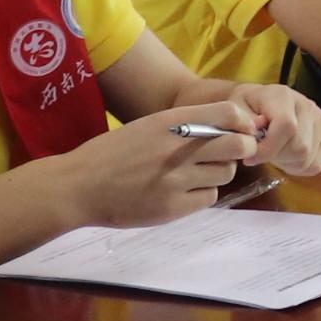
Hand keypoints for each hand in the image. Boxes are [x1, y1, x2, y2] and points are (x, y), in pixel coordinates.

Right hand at [62, 102, 258, 226]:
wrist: (78, 186)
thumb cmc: (113, 153)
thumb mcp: (147, 126)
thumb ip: (185, 125)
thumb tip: (231, 127)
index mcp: (170, 122)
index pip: (229, 113)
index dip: (242, 122)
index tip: (240, 130)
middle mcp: (177, 149)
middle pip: (238, 145)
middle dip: (241, 149)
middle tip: (229, 154)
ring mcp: (176, 180)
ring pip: (225, 173)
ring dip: (218, 172)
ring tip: (196, 173)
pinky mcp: (173, 207)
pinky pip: (208, 197)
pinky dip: (202, 194)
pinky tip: (183, 191)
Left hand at [219, 83, 320, 178]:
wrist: (259, 103)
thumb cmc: (245, 108)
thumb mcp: (234, 110)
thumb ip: (241, 121)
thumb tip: (255, 130)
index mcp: (283, 95)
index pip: (287, 126)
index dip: (269, 148)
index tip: (250, 157)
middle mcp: (307, 105)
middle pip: (299, 146)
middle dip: (275, 157)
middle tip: (260, 154)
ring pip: (307, 158)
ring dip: (285, 163)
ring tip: (273, 153)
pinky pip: (315, 165)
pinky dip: (298, 168)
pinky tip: (286, 157)